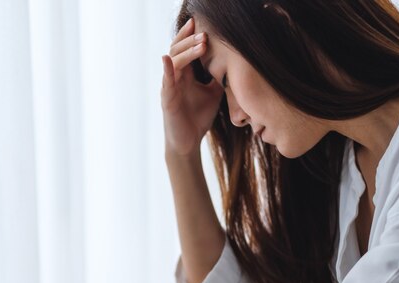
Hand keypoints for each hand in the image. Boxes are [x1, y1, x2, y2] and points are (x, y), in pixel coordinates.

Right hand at [161, 17, 224, 156]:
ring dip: (186, 51)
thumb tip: (232, 62)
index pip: (184, 49)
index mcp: (185, 74)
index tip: (201, 23)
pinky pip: (165, 81)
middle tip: (205, 33)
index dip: (190, 35)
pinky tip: (167, 58)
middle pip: (177, 50)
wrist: (189, 142)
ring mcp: (169, 87)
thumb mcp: (214, 93)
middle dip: (190, 40)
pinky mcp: (167, 99)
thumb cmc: (198, 118)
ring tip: (201, 43)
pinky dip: (166, 69)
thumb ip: (218, 77)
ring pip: (173, 61)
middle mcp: (175, 77)